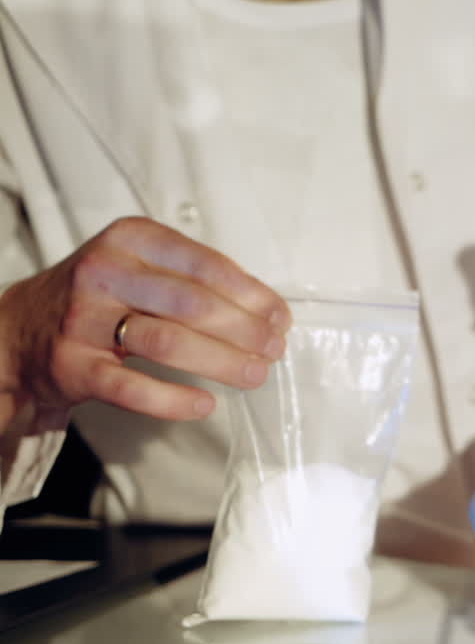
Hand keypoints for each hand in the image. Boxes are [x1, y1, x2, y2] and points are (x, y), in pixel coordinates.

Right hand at [0, 216, 289, 421]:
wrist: (19, 330)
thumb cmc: (102, 297)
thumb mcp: (143, 267)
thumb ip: (199, 280)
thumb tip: (268, 310)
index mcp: (132, 239)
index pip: (206, 265)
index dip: (252, 295)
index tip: (280, 319)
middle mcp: (105, 272)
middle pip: (193, 304)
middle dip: (244, 331)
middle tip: (273, 351)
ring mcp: (85, 319)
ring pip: (168, 342)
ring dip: (222, 363)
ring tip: (254, 375)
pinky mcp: (73, 365)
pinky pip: (132, 387)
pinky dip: (174, 400)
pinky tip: (205, 404)